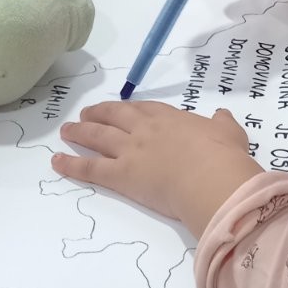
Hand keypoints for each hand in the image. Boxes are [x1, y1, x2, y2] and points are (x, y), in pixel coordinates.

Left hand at [53, 102, 261, 236]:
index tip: (120, 109)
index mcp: (171, 118)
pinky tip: (57, 161)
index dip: (129, 109)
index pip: (144, 109)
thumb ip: (223, 124)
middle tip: (85, 115)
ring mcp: (131, 150)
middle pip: (115, 116)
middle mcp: (146, 129)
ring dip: (80, 133)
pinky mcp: (121, 175)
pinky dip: (71, 164)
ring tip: (67, 131)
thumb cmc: (224, 156)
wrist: (212, 178)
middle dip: (98, 114)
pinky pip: (90, 168)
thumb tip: (223, 117)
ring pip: (98, 137)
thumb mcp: (230, 134)